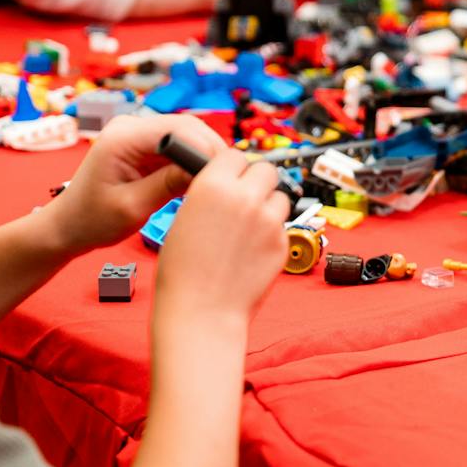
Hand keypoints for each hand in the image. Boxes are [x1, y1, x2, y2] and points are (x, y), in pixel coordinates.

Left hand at [42, 114, 225, 255]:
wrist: (68, 225)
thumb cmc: (92, 220)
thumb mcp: (133, 207)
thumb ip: (169, 185)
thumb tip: (207, 173)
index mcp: (122, 137)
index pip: (179, 130)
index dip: (206, 149)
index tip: (224, 176)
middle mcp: (131, 126)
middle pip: (187, 127)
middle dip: (209, 152)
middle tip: (228, 181)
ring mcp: (137, 133)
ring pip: (187, 135)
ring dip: (202, 157)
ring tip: (216, 184)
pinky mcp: (144, 145)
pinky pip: (178, 146)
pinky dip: (191, 161)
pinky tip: (199, 182)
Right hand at [154, 144, 289, 324]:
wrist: (201, 311)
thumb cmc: (183, 272)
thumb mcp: (184, 217)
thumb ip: (211, 195)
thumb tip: (229, 183)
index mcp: (213, 185)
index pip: (235, 155)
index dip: (232, 167)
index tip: (230, 177)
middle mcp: (245, 197)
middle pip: (265, 169)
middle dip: (256, 181)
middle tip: (245, 199)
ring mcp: (269, 220)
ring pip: (280, 196)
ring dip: (268, 205)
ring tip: (249, 227)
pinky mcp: (283, 242)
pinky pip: (283, 225)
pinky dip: (272, 232)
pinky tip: (252, 250)